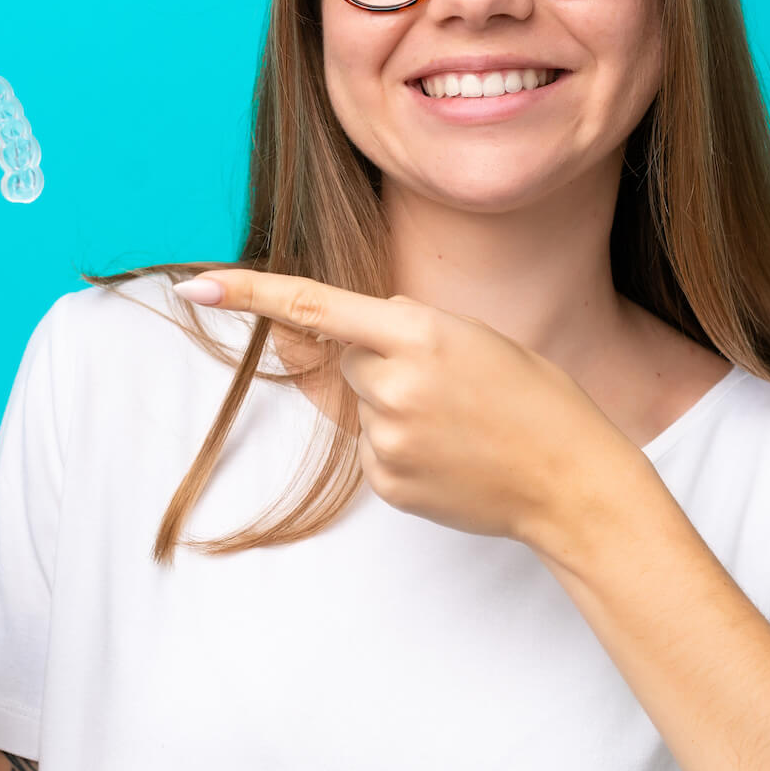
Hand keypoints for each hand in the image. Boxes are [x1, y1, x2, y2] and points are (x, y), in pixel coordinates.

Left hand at [176, 270, 642, 543]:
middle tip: (453, 384)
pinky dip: (404, 449)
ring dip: (397, 408)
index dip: (249, 294)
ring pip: (362, 406)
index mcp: (417, 330)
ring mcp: (388, 438)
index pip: (314, 306)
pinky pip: (373, 451)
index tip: (196, 287)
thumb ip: (400, 332)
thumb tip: (332, 341)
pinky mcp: (388, 482)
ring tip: (460, 423)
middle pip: (348, 359)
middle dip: (385, 363)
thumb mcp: (472, 338)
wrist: (573, 480)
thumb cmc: (531, 397)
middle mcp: (392, 383)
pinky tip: (451, 455)